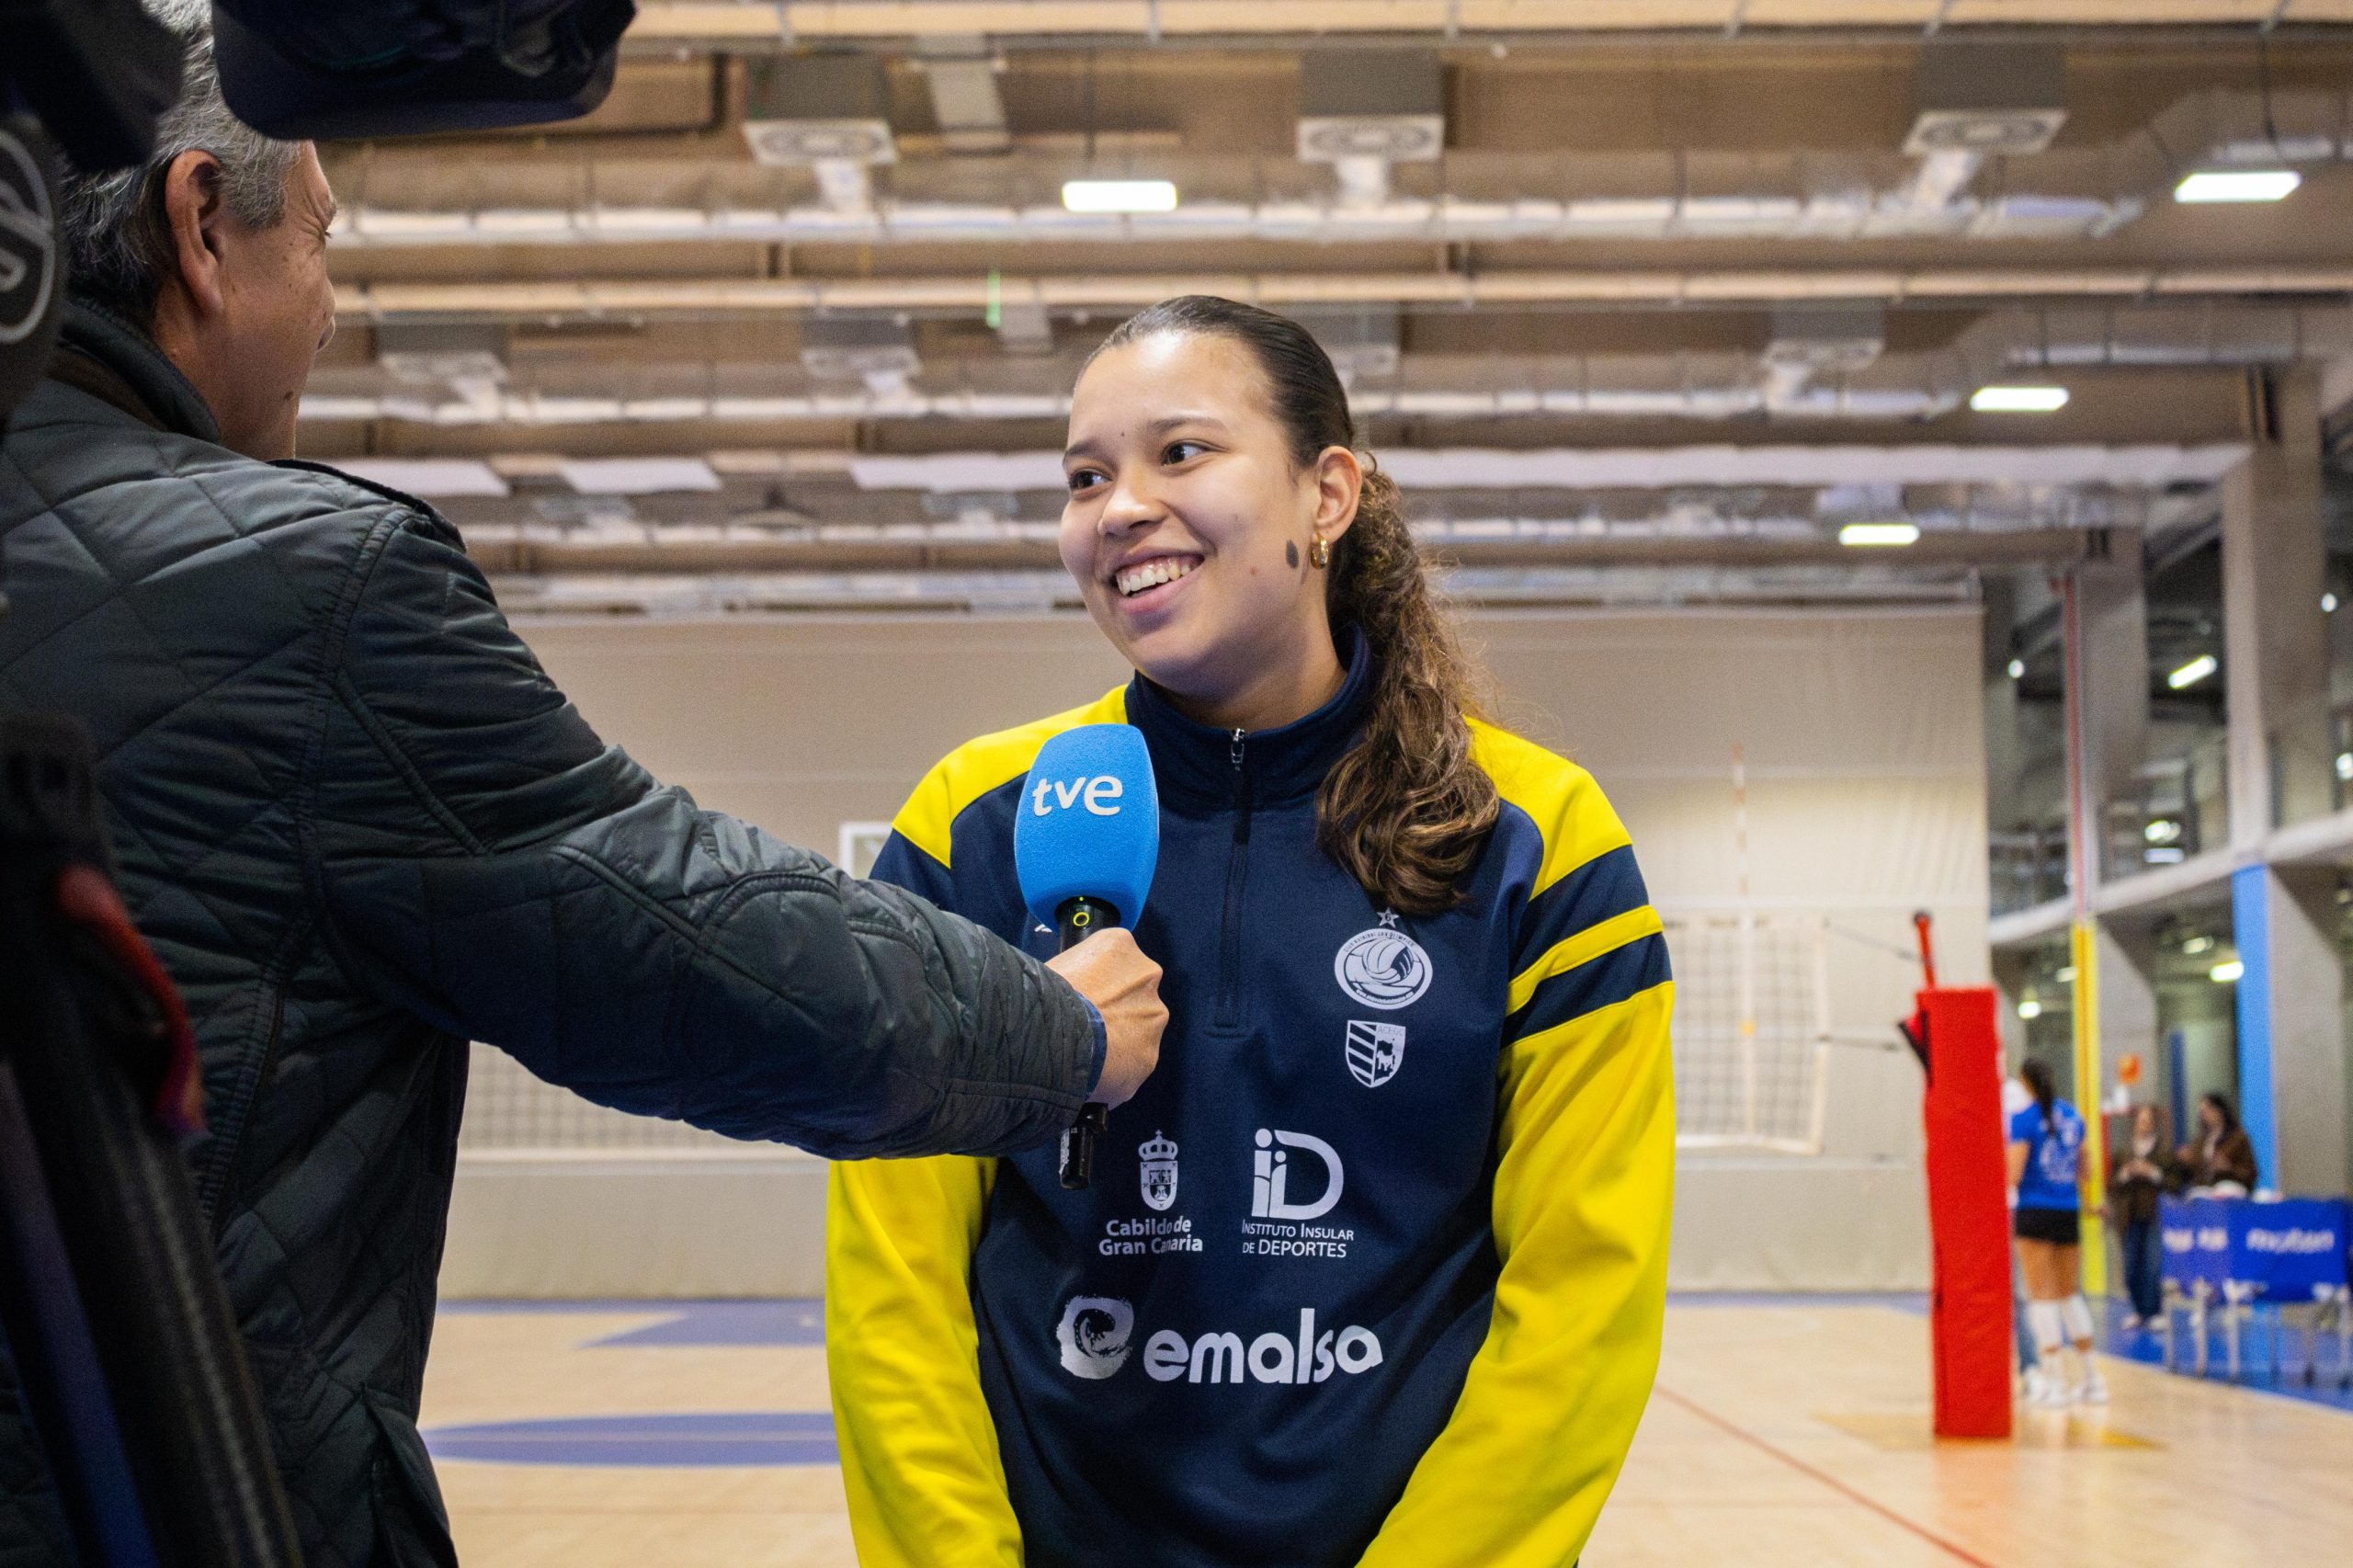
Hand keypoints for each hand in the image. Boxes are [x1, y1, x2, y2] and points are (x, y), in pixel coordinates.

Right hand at [1047, 927, 1165, 1109]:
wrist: (1053, 1035)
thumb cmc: (1046, 995)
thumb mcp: (1059, 965)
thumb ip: (1080, 974)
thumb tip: (1077, 991)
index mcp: (1121, 945)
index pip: (1116, 959)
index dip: (1098, 980)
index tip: (1084, 996)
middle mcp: (1147, 974)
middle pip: (1134, 993)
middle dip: (1116, 1008)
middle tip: (1088, 1024)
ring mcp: (1154, 1015)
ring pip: (1139, 1028)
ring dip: (1120, 1037)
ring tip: (1090, 1050)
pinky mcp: (1150, 1053)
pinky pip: (1134, 1060)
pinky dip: (1118, 1067)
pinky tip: (1095, 1069)